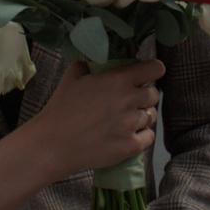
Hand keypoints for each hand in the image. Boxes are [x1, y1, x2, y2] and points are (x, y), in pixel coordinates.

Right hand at [33, 59, 162, 179]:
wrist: (53, 143)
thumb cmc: (60, 108)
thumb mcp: (72, 77)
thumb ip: (87, 65)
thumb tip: (93, 63)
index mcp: (118, 80)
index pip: (155, 69)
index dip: (152, 71)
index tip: (146, 76)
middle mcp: (129, 101)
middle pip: (154, 95)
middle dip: (144, 96)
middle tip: (129, 102)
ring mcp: (131, 125)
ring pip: (151, 116)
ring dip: (141, 116)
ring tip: (125, 120)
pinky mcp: (131, 146)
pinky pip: (149, 137)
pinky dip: (141, 136)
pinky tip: (128, 135)